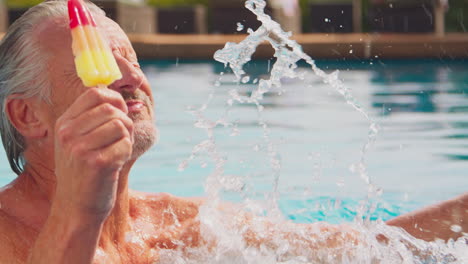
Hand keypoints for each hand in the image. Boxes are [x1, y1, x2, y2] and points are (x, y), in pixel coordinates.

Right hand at [53, 88, 132, 220]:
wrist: (76, 208)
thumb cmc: (84, 172)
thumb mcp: (79, 142)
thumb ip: (97, 119)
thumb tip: (128, 100)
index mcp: (64, 124)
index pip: (94, 93)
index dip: (115, 99)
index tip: (120, 113)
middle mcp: (68, 133)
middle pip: (111, 108)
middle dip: (125, 121)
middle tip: (121, 138)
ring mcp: (80, 148)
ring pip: (121, 125)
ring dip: (126, 138)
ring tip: (117, 153)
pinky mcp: (97, 163)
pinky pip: (125, 144)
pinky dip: (127, 152)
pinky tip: (116, 164)